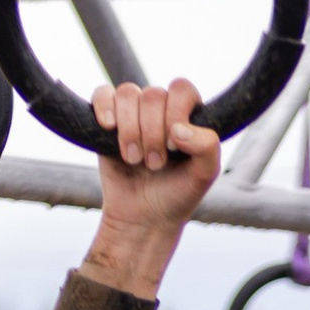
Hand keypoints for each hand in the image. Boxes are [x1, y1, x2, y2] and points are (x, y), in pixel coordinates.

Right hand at [81, 78, 221, 291]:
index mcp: (186, 113)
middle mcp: (160, 108)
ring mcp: (133, 113)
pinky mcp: (107, 123)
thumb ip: (207, 146)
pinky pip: (102, 95)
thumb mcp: (204, 174)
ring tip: (134, 159)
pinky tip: (109, 127)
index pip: (181, 89)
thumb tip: (178, 129)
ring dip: (131, 130)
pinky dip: (104, 106)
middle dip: (153, 134)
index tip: (174, 148)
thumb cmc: (177, 195)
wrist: (144, 220)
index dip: (175, 114)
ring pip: (128, 94)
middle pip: (153, 95)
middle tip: (155, 165)